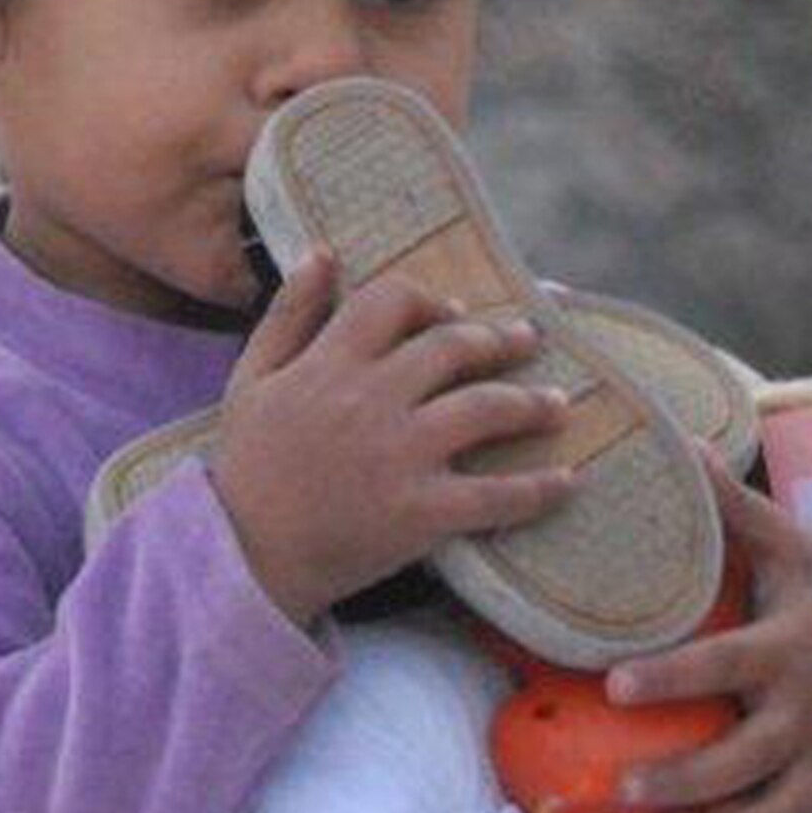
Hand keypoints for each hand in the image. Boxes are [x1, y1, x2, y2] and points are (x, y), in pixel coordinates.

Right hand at [211, 250, 575, 628]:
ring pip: (487, 409)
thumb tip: (322, 254)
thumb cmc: (249, 468)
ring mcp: (400, 457)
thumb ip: (288, 314)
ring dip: (532, 403)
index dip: (433, 300)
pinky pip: (495, 495)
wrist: (244, 559)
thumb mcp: (250, 379)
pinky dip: (538, 489)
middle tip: (526, 343)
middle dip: (500, 341)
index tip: (455, 315)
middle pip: (454, 347)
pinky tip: (567, 482)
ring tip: (558, 405)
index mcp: (328, 364)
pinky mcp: (421, 514)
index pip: (394, 299)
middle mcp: (371, 400)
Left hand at [604, 448, 811, 812]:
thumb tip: (677, 444)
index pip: (724, 664)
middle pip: (749, 758)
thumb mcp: (794, 546)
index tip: (617, 682)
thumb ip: (732, 508)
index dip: (674, 674)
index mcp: (789, 650)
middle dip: (689, 779)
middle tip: (626, 787)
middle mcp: (808, 714)